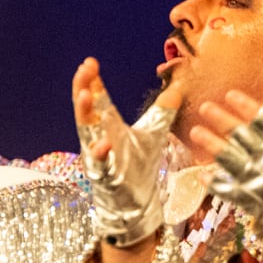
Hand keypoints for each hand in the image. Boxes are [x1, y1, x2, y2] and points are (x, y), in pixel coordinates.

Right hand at [72, 57, 179, 247]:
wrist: (136, 201)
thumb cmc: (139, 166)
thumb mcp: (154, 131)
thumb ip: (163, 108)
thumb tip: (179, 84)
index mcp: (108, 125)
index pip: (97, 97)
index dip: (92, 80)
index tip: (91, 62)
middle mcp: (98, 136)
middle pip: (85, 107)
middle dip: (83, 87)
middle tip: (86, 68)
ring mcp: (98, 155)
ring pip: (85, 131)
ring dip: (84, 112)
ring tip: (85, 94)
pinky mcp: (103, 173)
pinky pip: (98, 161)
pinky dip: (100, 151)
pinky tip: (104, 141)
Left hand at [191, 91, 262, 241]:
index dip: (246, 106)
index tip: (230, 94)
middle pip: (242, 136)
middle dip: (222, 120)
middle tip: (205, 107)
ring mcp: (260, 182)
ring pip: (231, 159)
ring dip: (212, 144)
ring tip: (195, 131)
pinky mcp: (253, 202)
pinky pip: (229, 190)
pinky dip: (214, 182)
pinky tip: (200, 173)